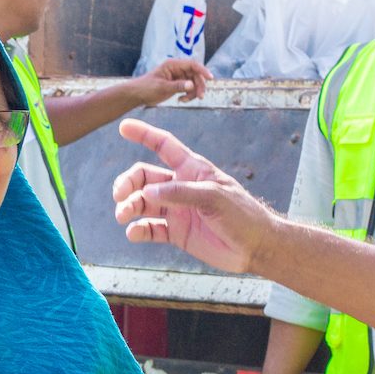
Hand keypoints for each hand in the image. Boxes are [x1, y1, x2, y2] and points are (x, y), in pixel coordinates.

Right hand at [112, 119, 280, 274]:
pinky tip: (133, 233)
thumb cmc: (242, 214)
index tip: (124, 127)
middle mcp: (180, 187)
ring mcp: (177, 210)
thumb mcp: (214, 198)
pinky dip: (138, 230)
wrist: (255, 247)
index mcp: (192, 169)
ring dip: (128, 207)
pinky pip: (150, 228)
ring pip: (142, 203)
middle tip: (119, 196)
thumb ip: (180, 193)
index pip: (164, 146)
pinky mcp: (176, 233)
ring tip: (123, 216)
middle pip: (144, 177)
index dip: (144, 135)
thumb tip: (147, 193)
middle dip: (128, 183)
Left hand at [136, 58, 211, 105]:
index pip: (193, 65)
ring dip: (194, 93)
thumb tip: (191, 85)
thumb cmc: (146, 88)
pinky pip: (189, 89)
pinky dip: (188, 96)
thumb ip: (177, 86)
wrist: (137, 95)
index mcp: (173, 65)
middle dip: (199, 86)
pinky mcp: (178, 85)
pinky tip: (180, 100)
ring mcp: (178, 77)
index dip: (203, 70)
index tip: (210, 79)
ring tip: (184, 100)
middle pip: (196, 75)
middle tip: (200, 97)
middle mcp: (178, 69)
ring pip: (194, 83)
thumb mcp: (162, 87)